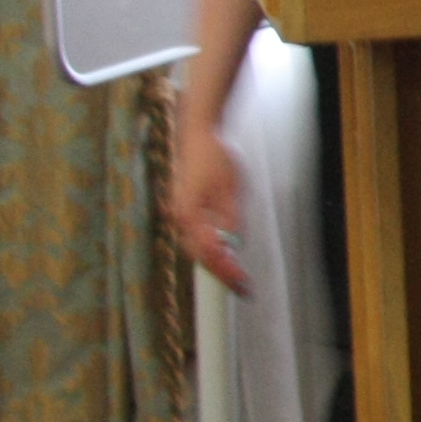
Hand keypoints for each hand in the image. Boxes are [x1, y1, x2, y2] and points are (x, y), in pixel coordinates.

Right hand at [166, 118, 248, 292]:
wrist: (195, 136)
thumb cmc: (215, 157)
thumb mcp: (232, 189)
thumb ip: (232, 220)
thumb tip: (234, 245)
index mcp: (190, 215)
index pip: (209, 253)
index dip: (226, 271)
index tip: (242, 284)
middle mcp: (179, 219)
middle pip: (199, 255)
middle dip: (220, 272)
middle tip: (241, 285)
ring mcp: (178, 215)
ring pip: (195, 248)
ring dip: (214, 262)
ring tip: (235, 275)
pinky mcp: (182, 211)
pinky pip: (195, 237)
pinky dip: (208, 248)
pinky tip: (223, 253)